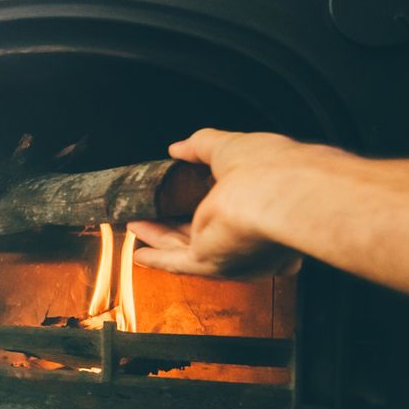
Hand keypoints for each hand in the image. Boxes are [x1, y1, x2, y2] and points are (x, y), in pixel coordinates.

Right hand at [132, 129, 308, 278]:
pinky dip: (158, 259)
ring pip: (189, 246)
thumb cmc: (269, 168)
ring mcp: (232, 250)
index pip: (235, 207)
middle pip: (208, 231)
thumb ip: (203, 146)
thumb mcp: (230, 146)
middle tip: (156, 211)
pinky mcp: (212, 261)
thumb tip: (179, 148)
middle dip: (180, 223)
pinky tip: (140, 253)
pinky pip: (179, 263)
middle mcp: (254, 234)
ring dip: (161, 237)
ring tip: (137, 224)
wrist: (272, 194)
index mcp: (267, 204)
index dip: (210, 199)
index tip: (186, 190)